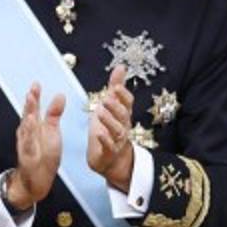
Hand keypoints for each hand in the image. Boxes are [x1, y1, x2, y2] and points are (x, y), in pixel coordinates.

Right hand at [7, 82, 65, 208]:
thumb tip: (60, 95)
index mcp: (34, 127)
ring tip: (30, 105)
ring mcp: (26, 145)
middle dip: (30, 104)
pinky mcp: (28, 158)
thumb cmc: (43, 155)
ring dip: (28, 117)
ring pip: (26, 129)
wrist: (35, 181)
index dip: (34, 97)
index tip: (36, 83)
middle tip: (32, 90)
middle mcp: (27, 134)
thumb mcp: (52, 132)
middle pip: (28, 116)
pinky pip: (28, 146)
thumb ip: (54, 115)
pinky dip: (29, 137)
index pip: (34, 109)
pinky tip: (30, 128)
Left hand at [87, 65, 134, 190]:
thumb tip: (121, 66)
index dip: (123, 95)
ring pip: (117, 130)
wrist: (111, 159)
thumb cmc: (110, 128)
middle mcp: (123, 126)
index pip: (128, 103)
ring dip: (110, 121)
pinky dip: (104, 140)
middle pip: (123, 116)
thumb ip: (116, 86)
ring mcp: (117, 140)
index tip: (116, 87)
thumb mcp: (111, 105)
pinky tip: (98, 134)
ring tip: (100, 112)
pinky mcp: (109, 152)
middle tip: (107, 98)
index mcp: (123, 114)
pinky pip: (109, 146)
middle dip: (116, 107)